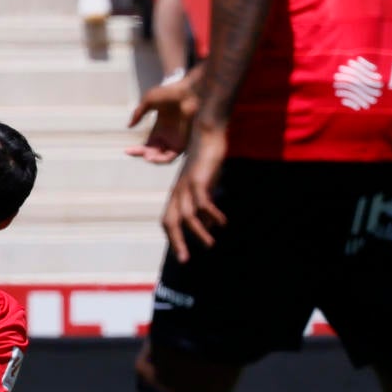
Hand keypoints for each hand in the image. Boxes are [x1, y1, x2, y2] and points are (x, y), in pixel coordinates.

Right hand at [125, 76, 198, 164]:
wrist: (185, 91)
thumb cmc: (169, 93)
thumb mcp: (148, 101)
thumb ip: (138, 113)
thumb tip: (129, 126)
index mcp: (160, 128)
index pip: (147, 145)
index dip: (137, 149)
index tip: (126, 151)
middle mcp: (167, 136)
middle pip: (152, 153)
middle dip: (142, 154)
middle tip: (134, 151)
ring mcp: (175, 140)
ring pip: (162, 158)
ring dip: (152, 159)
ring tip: (145, 156)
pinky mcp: (182, 143)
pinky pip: (171, 157)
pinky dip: (161, 160)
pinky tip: (153, 158)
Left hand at [161, 124, 227, 264]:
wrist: (206, 131)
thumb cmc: (207, 159)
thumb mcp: (205, 185)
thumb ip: (204, 205)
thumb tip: (208, 227)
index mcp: (178, 193)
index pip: (168, 219)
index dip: (172, 236)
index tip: (181, 252)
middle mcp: (178, 191)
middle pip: (170, 221)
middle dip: (177, 242)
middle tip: (185, 261)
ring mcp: (187, 185)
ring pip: (187, 215)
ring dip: (198, 232)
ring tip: (211, 245)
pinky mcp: (199, 178)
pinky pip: (203, 201)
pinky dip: (212, 214)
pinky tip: (223, 222)